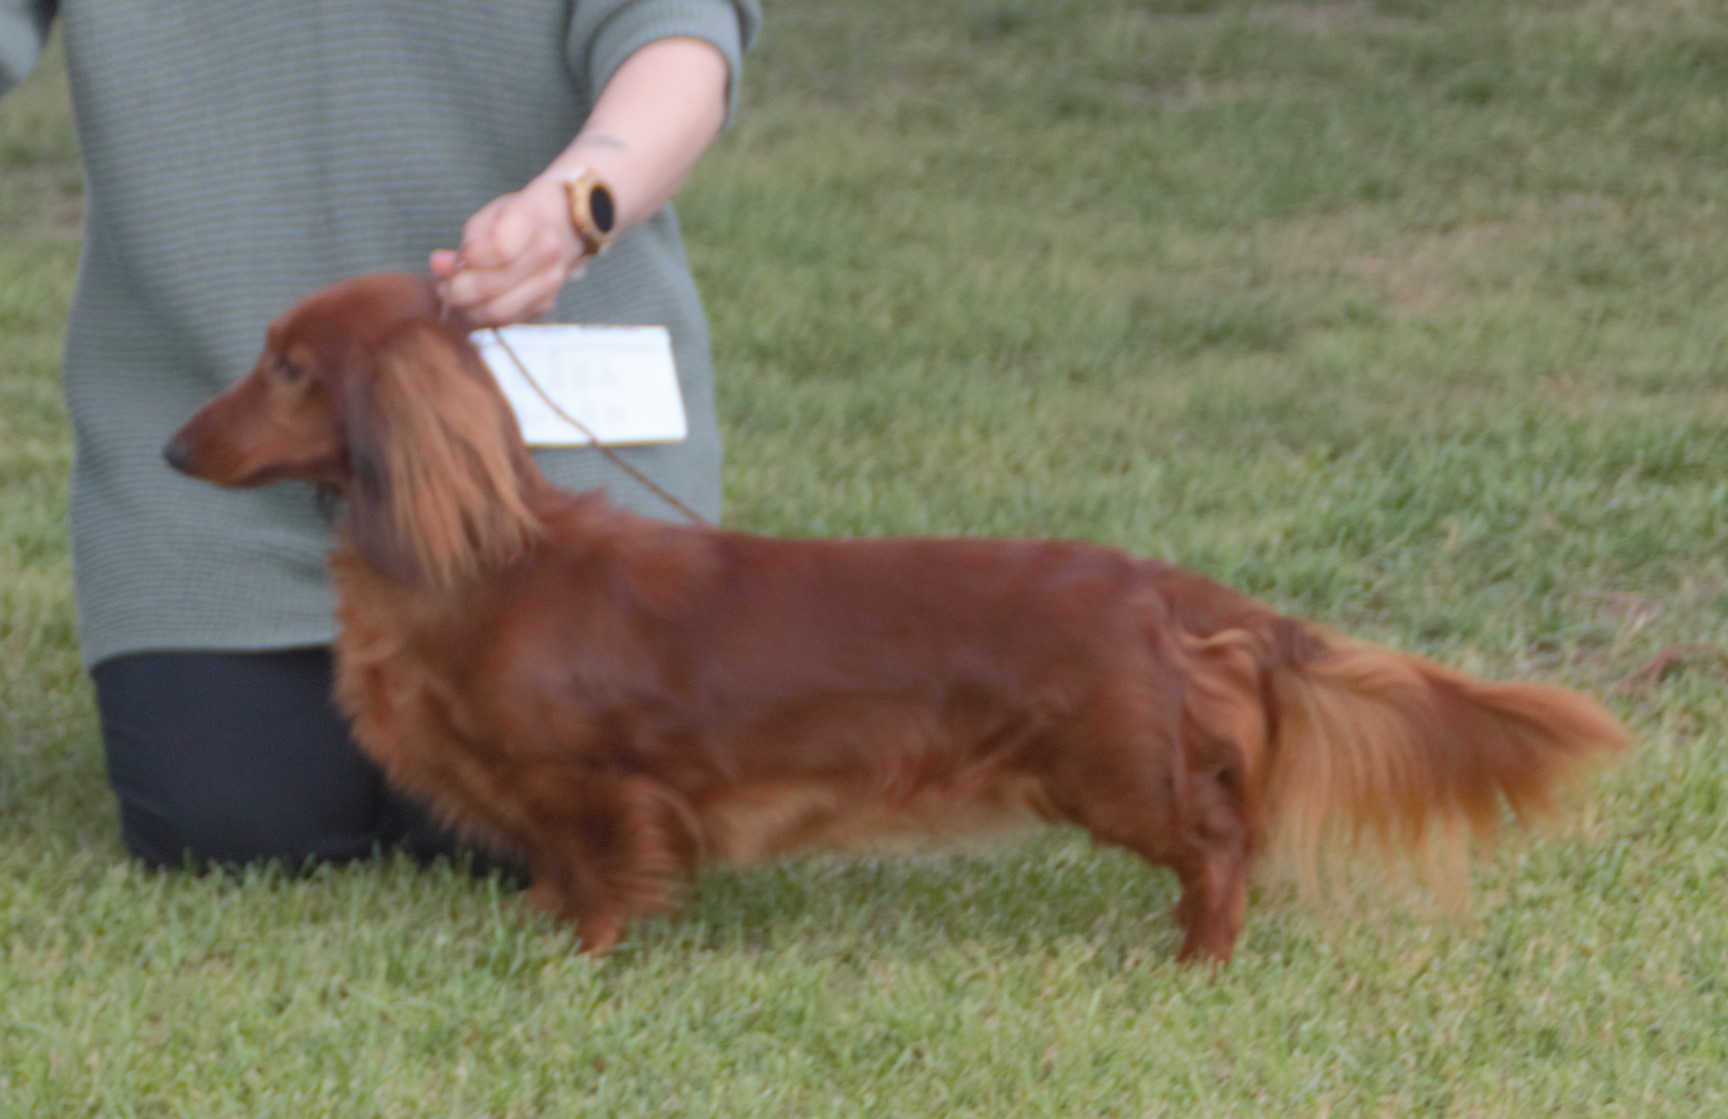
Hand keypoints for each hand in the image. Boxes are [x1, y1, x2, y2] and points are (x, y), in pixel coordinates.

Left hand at [430, 176, 585, 326]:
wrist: (560, 225)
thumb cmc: (515, 218)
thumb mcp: (487, 218)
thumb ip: (464, 244)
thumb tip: (438, 266)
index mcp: (530, 221)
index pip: (498, 249)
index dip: (468, 259)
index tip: (455, 259)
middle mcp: (546, 254)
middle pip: (491, 286)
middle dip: (457, 290)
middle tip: (444, 286)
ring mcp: (550, 283)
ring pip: (497, 311)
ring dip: (468, 309)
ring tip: (457, 296)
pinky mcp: (545, 305)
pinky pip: (507, 320)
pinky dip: (484, 316)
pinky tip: (476, 303)